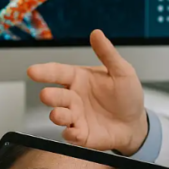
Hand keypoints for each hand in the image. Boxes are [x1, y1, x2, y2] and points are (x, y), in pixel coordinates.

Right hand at [27, 29, 147, 154]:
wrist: (136, 123)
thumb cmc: (127, 95)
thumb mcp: (122, 71)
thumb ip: (107, 54)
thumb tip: (96, 33)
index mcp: (79, 79)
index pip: (58, 72)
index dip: (44, 71)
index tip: (32, 71)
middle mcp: (73, 97)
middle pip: (55, 95)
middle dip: (49, 96)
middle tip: (46, 95)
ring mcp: (76, 117)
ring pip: (60, 115)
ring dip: (57, 115)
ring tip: (58, 114)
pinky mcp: (82, 134)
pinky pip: (71, 135)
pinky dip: (70, 134)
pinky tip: (74, 132)